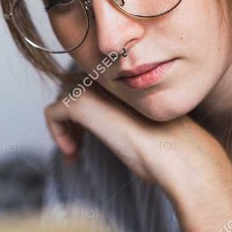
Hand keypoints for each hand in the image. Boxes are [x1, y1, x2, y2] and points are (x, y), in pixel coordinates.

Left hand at [45, 79, 231, 231]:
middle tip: (79, 148)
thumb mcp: (147, 129)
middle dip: (74, 122)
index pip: (95, 89)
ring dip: (65, 129)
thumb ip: (128, 121)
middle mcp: (110, 77)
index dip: (88, 116)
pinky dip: (56, 134)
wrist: (178, 154)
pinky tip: (72, 152)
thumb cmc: (170, 149)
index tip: (89, 141)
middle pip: (76, 93)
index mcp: (128, 79)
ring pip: (63, 102)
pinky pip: (52, 113)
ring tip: (75, 152)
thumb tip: (114, 131)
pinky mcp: (80, 102)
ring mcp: (95, 87)